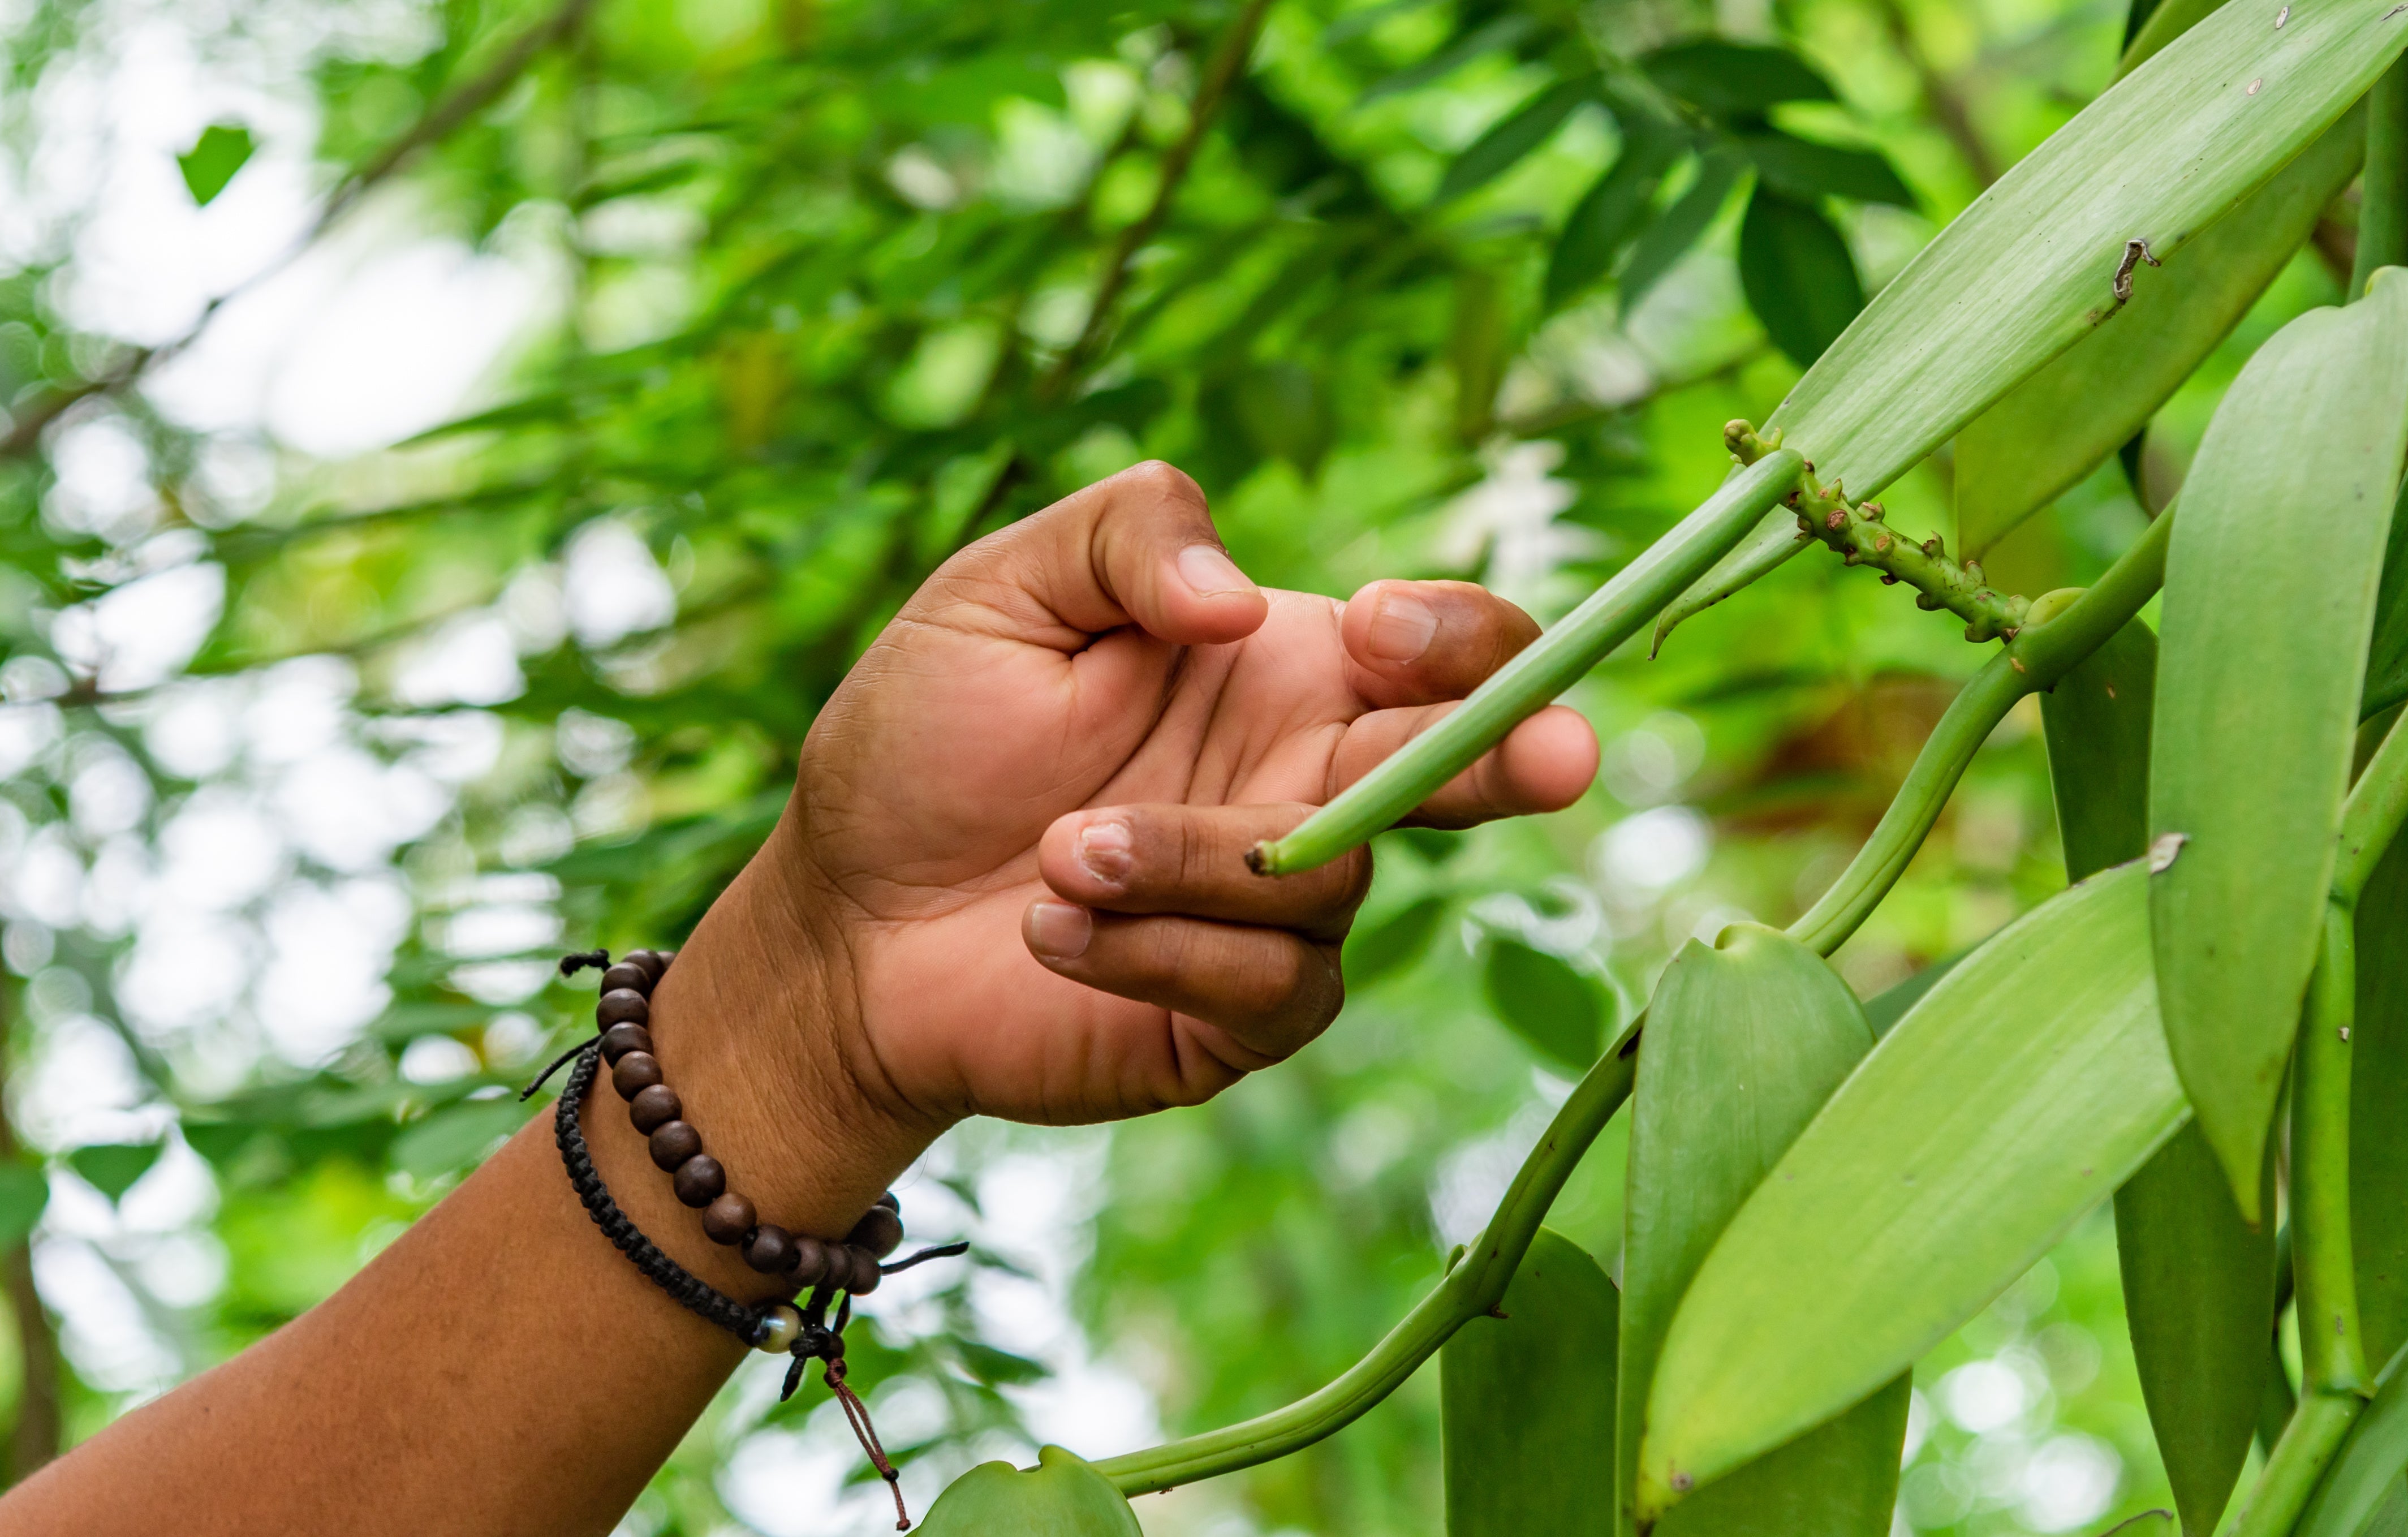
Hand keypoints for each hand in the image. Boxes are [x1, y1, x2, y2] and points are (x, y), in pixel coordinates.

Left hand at [721, 461, 1599, 1143]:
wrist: (843, 916)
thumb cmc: (923, 741)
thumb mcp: (999, 592)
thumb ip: (1125, 536)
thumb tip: (1239, 597)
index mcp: (1286, 671)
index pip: (1438, 648)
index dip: (1456, 637)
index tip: (1376, 631)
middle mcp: (1311, 785)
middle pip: (1470, 769)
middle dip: (1525, 753)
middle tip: (1564, 758)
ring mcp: (1283, 912)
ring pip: (1331, 880)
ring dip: (1190, 858)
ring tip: (1058, 854)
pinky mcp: (1235, 1018)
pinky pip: (1265, 985)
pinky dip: (1152, 949)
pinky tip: (1052, 927)